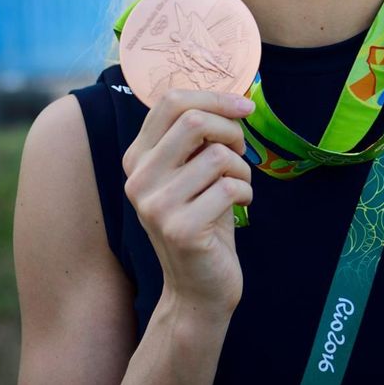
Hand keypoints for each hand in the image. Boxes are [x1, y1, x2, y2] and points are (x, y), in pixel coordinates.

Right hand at [122, 90, 254, 315]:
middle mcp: (138, 178)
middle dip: (231, 130)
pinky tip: (239, 207)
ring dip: (242, 169)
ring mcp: (155, 205)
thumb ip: (197, 137)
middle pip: (193, 121)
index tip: (244, 107)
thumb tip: (234, 97)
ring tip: (238, 186)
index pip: (171, 101)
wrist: (198, 287)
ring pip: (218, 156)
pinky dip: (246, 193)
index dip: (214, 97)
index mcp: (138, 157)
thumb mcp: (191, 171)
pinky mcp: (180, 229)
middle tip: (241, 151)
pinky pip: (229, 188)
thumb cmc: (203, 218)